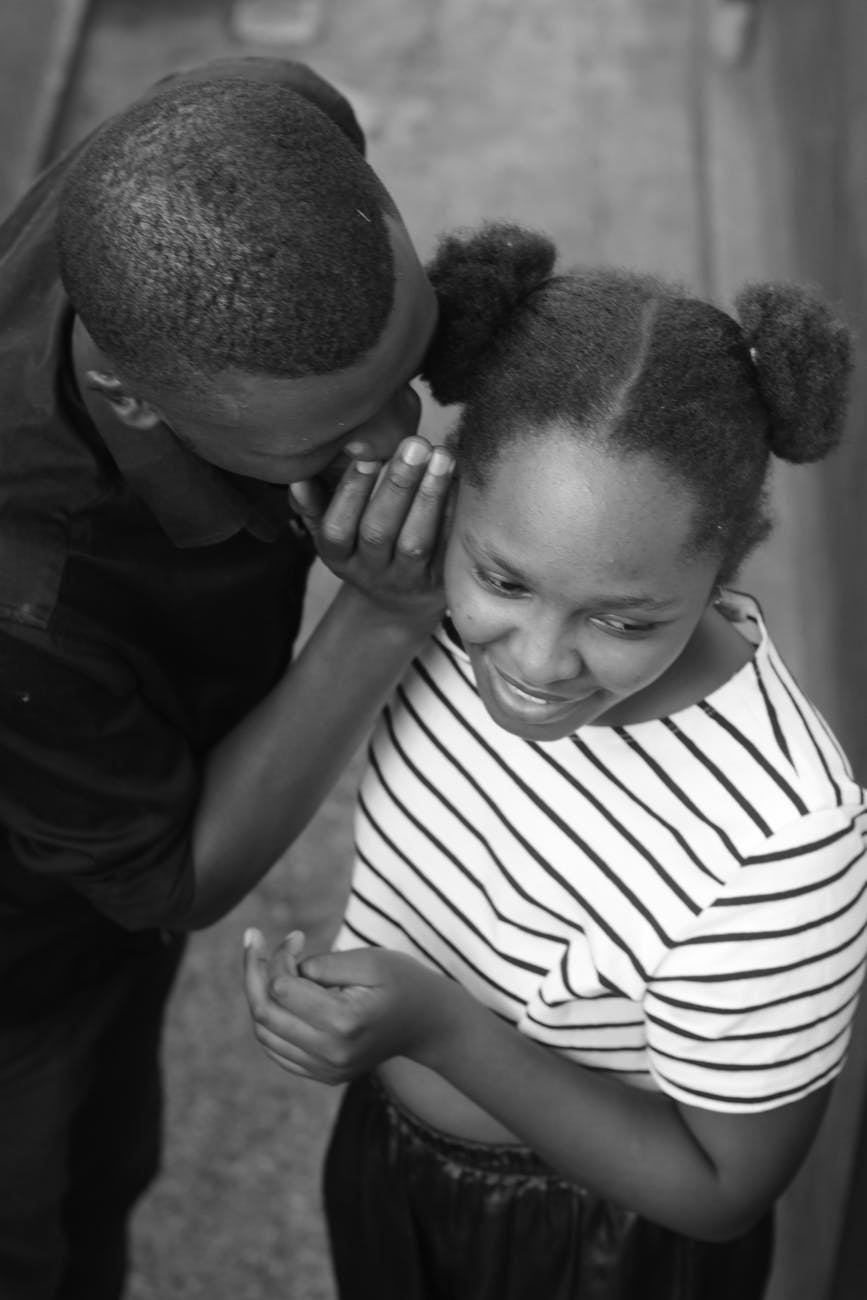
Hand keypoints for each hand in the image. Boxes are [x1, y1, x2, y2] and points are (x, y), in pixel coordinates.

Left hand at [243, 931, 462, 1084]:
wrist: (429, 1024)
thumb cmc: (403, 982)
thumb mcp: (370, 960)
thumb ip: (324, 964)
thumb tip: (286, 970)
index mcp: (343, 1022)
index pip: (281, 988)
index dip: (279, 956)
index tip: (297, 936)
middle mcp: (330, 1053)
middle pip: (265, 1013)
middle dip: (254, 972)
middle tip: (254, 940)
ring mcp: (326, 1069)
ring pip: (265, 1034)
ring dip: (259, 994)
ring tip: (267, 963)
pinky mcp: (324, 1074)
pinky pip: (277, 1050)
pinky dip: (269, 1020)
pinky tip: (277, 992)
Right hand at [289, 435, 455, 622]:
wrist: (400, 602)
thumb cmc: (363, 549)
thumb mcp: (334, 534)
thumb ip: (315, 505)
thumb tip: (298, 478)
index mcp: (338, 557)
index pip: (337, 529)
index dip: (350, 494)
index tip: (367, 455)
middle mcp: (370, 571)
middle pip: (378, 532)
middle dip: (397, 485)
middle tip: (415, 444)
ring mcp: (406, 579)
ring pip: (416, 541)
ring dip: (429, 496)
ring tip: (442, 455)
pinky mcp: (440, 581)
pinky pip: (447, 548)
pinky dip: (454, 513)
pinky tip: (461, 480)